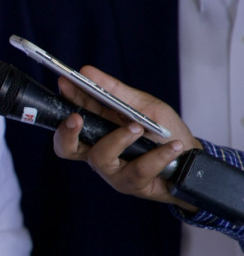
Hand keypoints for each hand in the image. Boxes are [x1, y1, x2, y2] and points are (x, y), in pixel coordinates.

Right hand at [51, 66, 200, 209]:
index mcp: (96, 131)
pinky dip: (157, 155)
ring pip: (100, 157)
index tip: (65, 84)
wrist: (192, 161)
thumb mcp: (143, 105)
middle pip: (65, 148)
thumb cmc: (164, 132)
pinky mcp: (132, 184)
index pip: (69, 119)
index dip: (62, 103)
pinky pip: (138, 170)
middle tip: (76, 118)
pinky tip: (173, 146)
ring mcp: (113, 171)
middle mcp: (98, 152)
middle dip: (66, 133)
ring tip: (139, 128)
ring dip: (119, 139)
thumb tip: (86, 71)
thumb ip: (115, 91)